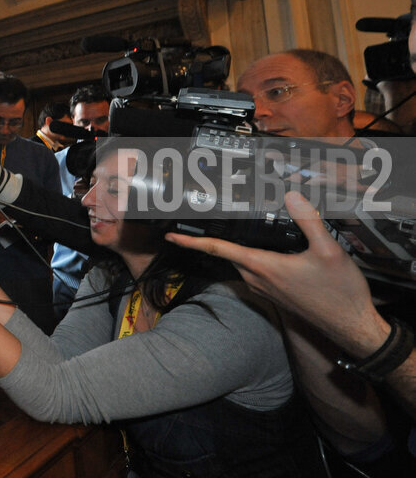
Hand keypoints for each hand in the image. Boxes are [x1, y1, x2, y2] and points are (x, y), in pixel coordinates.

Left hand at [165, 191, 388, 355]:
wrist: (351, 326)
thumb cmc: (339, 294)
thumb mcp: (328, 250)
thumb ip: (307, 220)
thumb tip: (291, 196)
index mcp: (263, 267)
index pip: (218, 249)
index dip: (191, 241)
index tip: (171, 236)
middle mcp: (257, 279)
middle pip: (229, 252)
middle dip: (214, 238)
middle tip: (204, 220)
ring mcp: (265, 288)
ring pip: (243, 261)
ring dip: (237, 247)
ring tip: (237, 229)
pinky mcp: (275, 294)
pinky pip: (255, 271)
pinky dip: (253, 257)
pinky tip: (268, 249)